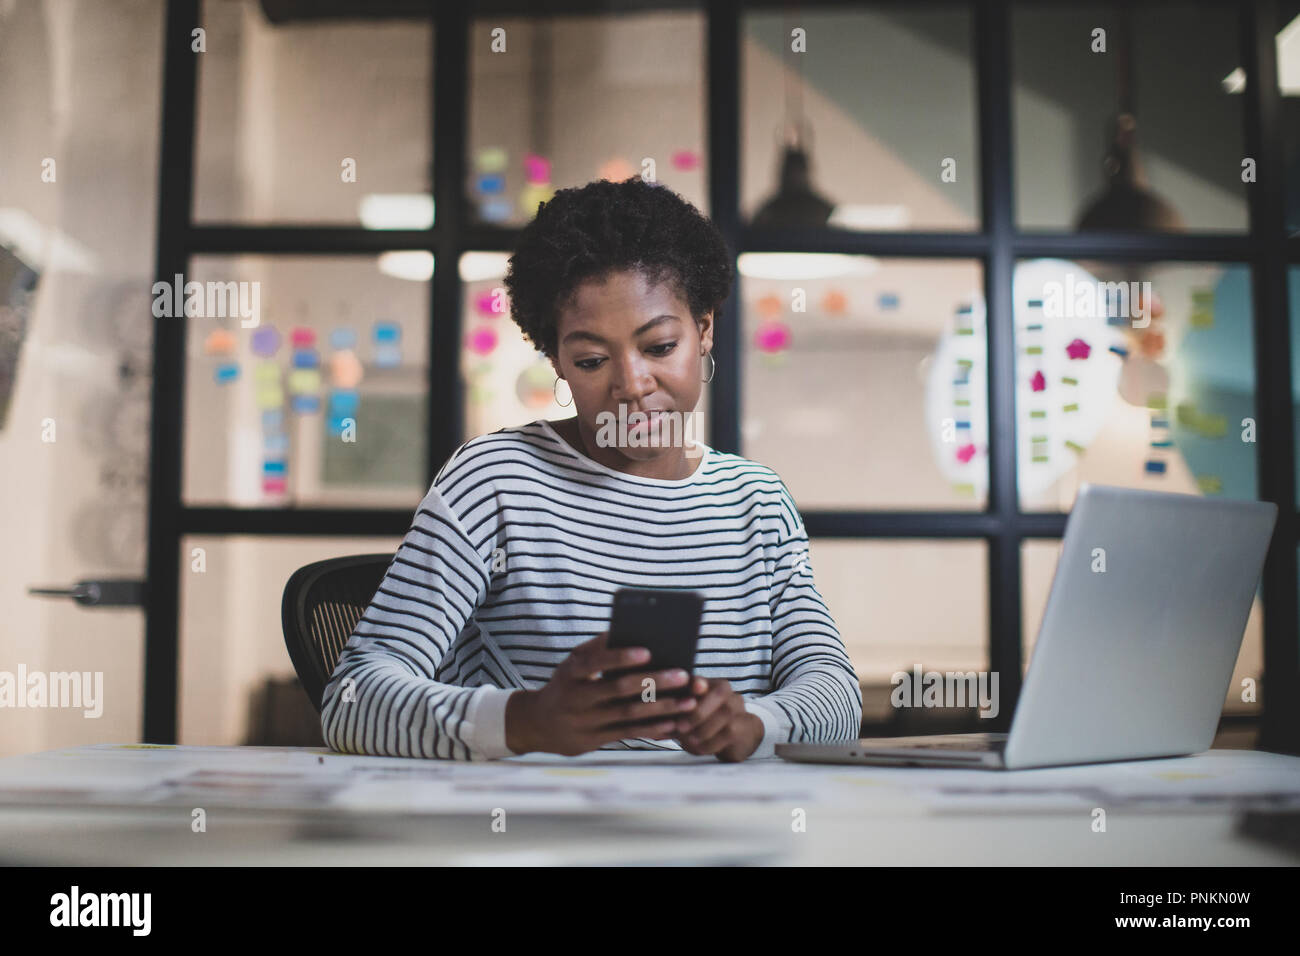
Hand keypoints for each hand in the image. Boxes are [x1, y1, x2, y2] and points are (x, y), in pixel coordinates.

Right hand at [505, 631, 698, 755]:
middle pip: (618, 689)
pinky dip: (652, 729)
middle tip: (683, 675)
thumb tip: (628, 631)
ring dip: (661, 708)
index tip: (647, 652)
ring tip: (688, 702)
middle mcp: (576, 697)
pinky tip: (673, 723)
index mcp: (571, 672)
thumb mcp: (572, 664)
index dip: (620, 658)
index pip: (595, 662)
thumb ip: (597, 649)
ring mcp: (585, 722)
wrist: (537, 724)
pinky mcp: (594, 740)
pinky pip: (627, 734)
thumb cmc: (566, 684)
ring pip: (628, 714)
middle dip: (653, 682)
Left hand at [672, 676, 764, 761]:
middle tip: (681, 726)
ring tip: (689, 739)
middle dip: (698, 711)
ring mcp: (737, 707)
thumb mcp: (688, 718)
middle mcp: (725, 691)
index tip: (693, 687)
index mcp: (708, 684)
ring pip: (725, 712)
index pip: (701, 679)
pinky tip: (699, 747)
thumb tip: (652, 723)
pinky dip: (711, 741)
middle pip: (719, 692)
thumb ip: (674, 716)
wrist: (739, 734)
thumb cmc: (706, 724)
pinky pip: (729, 732)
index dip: (697, 682)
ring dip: (704, 728)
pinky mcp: (744, 726)